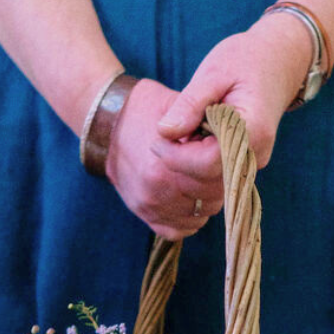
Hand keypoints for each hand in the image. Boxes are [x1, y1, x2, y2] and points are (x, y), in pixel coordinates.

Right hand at [105, 78, 225, 240]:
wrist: (105, 126)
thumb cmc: (144, 110)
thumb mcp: (173, 103)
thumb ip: (201, 118)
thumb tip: (228, 133)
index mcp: (165, 161)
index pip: (214, 169)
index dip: (225, 156)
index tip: (220, 146)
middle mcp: (157, 189)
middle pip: (211, 196)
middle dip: (218, 180)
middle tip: (213, 163)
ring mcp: (150, 206)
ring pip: (200, 216)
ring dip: (205, 200)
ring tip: (199, 179)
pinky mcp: (146, 215)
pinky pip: (179, 230)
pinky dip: (189, 218)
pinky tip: (188, 198)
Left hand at [154, 13, 313, 169]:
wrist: (278, 60)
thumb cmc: (245, 59)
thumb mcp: (214, 72)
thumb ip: (190, 104)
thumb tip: (164, 132)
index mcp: (253, 131)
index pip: (207, 163)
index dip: (177, 156)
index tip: (157, 139)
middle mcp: (256, 154)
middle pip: (207, 177)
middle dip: (180, 160)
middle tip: (165, 132)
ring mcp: (252, 162)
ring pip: (209, 179)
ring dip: (187, 161)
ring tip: (183, 128)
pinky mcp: (244, 163)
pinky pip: (214, 173)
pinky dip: (197, 159)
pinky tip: (194, 135)